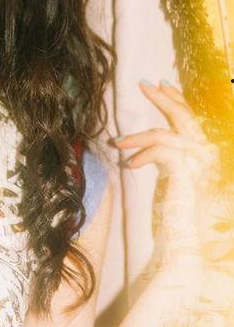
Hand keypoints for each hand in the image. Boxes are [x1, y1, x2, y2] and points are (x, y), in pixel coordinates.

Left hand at [113, 80, 220, 264]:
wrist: (186, 241)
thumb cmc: (177, 213)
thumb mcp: (174, 176)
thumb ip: (170, 155)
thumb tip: (152, 137)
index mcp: (206, 153)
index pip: (192, 118)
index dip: (177, 99)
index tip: (160, 85)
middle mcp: (207, 154)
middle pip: (184, 116)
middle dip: (162, 99)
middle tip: (143, 84)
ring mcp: (199, 163)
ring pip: (164, 134)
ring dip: (137, 137)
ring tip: (119, 143)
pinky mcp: (186, 172)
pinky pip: (160, 151)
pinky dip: (142, 154)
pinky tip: (131, 164)